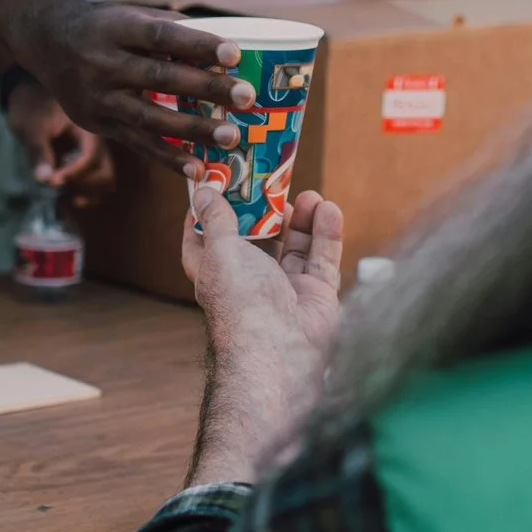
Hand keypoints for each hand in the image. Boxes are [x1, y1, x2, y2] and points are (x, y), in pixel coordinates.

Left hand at [5, 77, 114, 201]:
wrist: (30, 97)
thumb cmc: (31, 107)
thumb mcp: (30, 127)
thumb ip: (38, 151)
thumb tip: (44, 180)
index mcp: (87, 129)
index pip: (92, 156)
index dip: (75, 173)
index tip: (52, 181)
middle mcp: (97, 143)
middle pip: (106, 174)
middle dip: (83, 186)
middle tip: (55, 183)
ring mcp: (96, 155)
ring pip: (105, 183)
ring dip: (86, 194)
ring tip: (62, 194)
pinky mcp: (89, 165)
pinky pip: (97, 186)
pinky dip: (85, 197)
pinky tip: (64, 200)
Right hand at [32, 4, 256, 171]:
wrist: (48, 41)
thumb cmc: (105, 27)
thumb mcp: (130, 17)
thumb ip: (171, 32)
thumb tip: (226, 50)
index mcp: (116, 29)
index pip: (161, 37)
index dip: (198, 45)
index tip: (234, 54)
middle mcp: (102, 63)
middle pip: (160, 79)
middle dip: (206, 89)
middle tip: (246, 97)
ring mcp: (98, 97)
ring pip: (150, 118)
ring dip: (193, 130)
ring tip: (231, 137)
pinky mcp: (97, 124)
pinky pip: (137, 144)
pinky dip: (168, 157)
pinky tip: (196, 168)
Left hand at [181, 184, 345, 484]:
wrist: (280, 351)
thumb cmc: (240, 303)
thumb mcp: (220, 250)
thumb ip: (217, 219)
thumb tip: (204, 191)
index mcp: (217, 273)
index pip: (206, 241)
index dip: (207, 214)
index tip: (214, 185)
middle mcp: (250, 281)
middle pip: (258, 239)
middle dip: (268, 210)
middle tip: (277, 180)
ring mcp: (285, 289)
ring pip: (294, 246)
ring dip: (302, 219)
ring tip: (309, 194)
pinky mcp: (315, 295)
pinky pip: (322, 259)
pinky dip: (326, 234)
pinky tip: (328, 209)